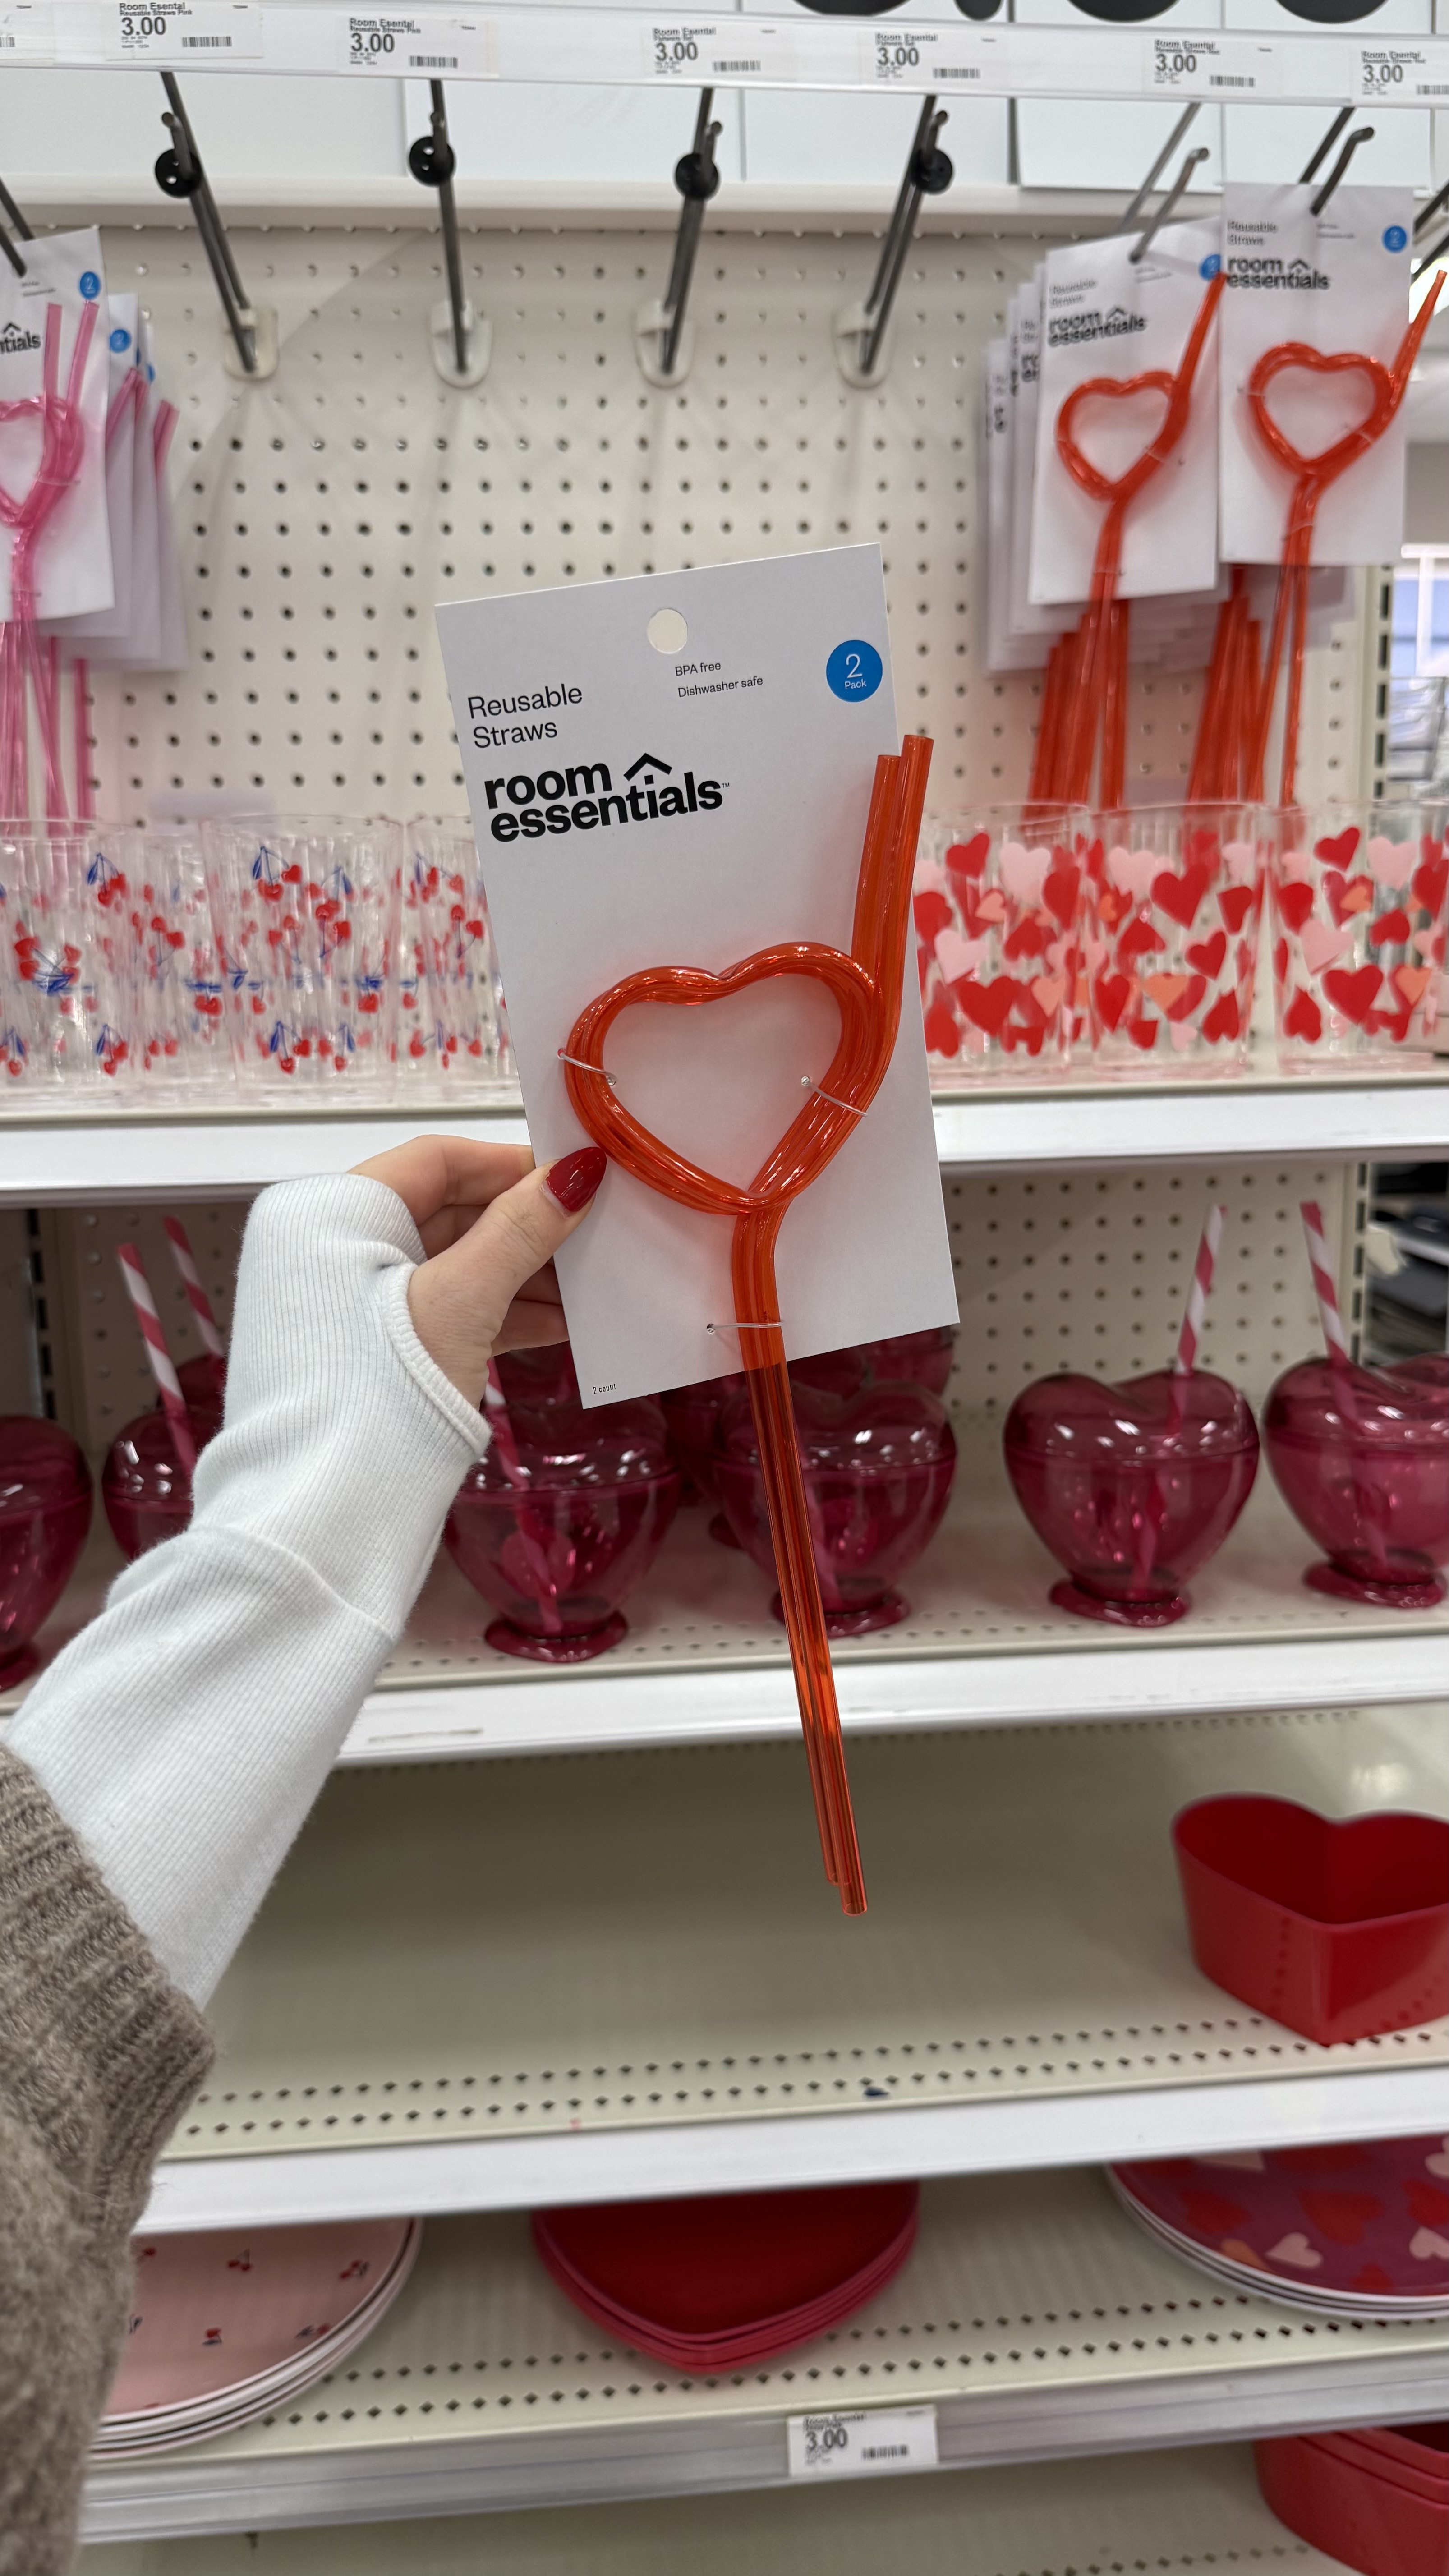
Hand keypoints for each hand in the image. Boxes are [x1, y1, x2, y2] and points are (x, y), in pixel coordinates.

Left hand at [351, 1137, 605, 1405]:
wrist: (326, 1511)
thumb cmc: (375, 1396)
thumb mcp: (459, 1303)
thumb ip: (518, 1233)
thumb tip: (577, 1174)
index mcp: (332, 1211)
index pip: (436, 1161)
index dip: (510, 1165)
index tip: (576, 1178)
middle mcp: (332, 1245)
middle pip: (449, 1211)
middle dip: (527, 1226)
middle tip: (597, 1233)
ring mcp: (353, 1300)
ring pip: (454, 1265)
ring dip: (523, 1274)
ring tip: (591, 1285)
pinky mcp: (374, 1347)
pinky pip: (447, 1309)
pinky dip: (500, 1312)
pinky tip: (562, 1323)